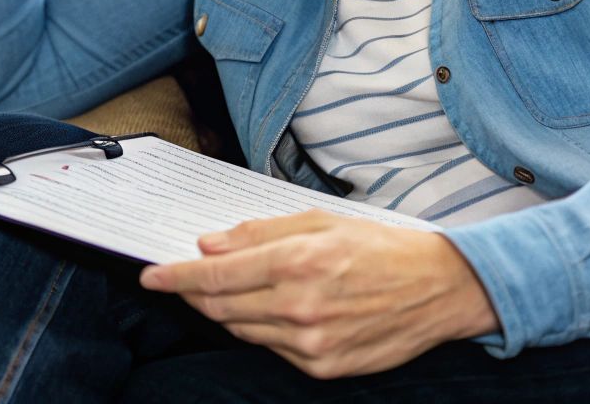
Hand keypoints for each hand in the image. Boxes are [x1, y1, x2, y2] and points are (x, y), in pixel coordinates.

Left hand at [138, 211, 500, 379]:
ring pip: (242, 329)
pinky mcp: (323, 366)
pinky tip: (274, 311)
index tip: (151, 276)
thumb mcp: (319, 222)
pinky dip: (261, 329)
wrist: (438, 289)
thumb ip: (259, 233)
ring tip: (231, 291)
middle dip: (194, 294)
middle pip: (221, 306)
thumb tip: (209, 245)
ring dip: (226, 311)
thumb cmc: (380, 248)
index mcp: (298, 261)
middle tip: (182, 281)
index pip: (216, 275)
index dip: (177, 277)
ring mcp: (311, 342)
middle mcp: (300, 305)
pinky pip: (272, 349)